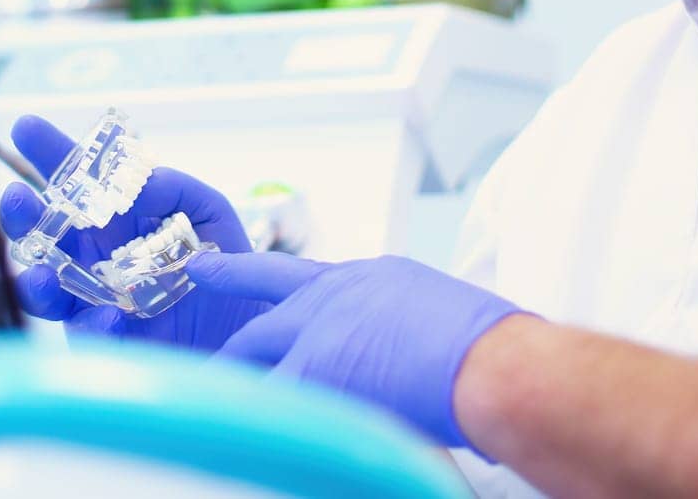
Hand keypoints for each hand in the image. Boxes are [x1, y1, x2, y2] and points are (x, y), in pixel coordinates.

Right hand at [0, 115, 266, 350]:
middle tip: (19, 196)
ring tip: (43, 274)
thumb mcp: (213, 219)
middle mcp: (94, 255)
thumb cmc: (227, 274)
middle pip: (41, 230)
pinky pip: (85, 332)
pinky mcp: (104, 342)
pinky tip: (114, 318)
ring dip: (35, 278)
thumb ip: (180, 191)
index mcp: (116, 219)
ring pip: (42, 286)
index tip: (26, 126)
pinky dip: (95, 323)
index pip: (76, 182)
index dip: (50, 154)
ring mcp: (92, 300)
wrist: (250, 338)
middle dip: (21, 212)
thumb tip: (143, 182)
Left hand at [186, 251, 528, 450]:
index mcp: (369, 278)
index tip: (220, 268)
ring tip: (208, 393)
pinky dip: (247, 413)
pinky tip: (231, 429)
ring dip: (234, 373)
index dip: (259, 276)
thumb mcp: (441, 310)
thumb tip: (411, 356)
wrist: (494, 363)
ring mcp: (317, 331)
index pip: (303, 275)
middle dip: (233, 304)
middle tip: (203, 293)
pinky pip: (262, 396)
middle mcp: (335, 295)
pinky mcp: (311, 373)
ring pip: (253, 349)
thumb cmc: (490, 345)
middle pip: (264, 299)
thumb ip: (406, 324)